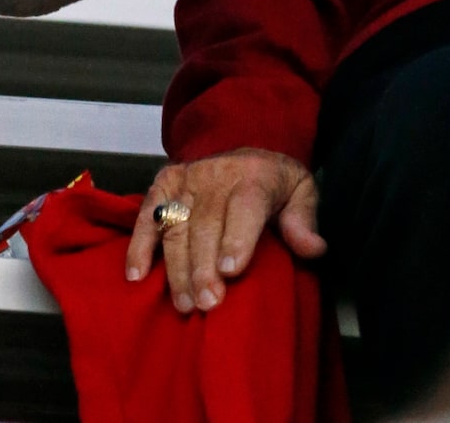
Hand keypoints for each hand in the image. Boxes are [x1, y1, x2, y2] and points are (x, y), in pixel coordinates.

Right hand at [126, 149, 322, 313]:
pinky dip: (139, 244)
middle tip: (207, 302)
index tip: (230, 271)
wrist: (244, 146)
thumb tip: (312, 247)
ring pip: (175, 223)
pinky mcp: (164, 183)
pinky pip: (148, 214)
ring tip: (184, 302)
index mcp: (253, 177)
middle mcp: (214, 176)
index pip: (243, 206)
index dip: (236, 238)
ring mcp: (186, 179)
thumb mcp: (301, 191)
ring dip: (176, 265)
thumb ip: (304, 219)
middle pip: (205, 222)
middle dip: (203, 265)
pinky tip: (136, 274)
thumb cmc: (274, 182)